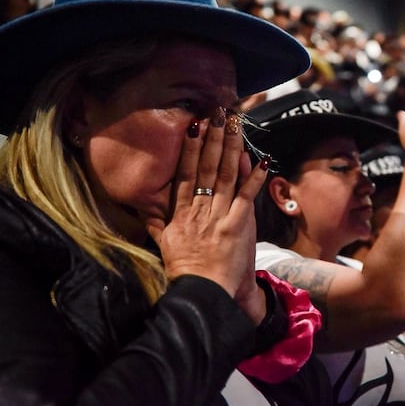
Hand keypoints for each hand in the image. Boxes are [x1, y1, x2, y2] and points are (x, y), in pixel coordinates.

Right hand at [143, 110, 268, 319]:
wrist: (203, 292)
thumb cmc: (185, 270)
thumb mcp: (164, 245)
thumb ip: (155, 224)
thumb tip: (144, 211)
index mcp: (181, 211)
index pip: (186, 173)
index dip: (191, 148)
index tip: (194, 126)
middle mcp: (200, 208)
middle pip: (207, 166)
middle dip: (213, 138)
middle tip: (218, 113)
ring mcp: (219, 214)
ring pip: (226, 174)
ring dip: (231, 147)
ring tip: (235, 124)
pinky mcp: (238, 224)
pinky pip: (247, 195)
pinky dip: (254, 177)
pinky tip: (260, 158)